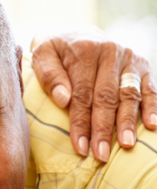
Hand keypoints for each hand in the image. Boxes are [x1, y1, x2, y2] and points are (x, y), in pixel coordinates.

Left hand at [31, 31, 156, 161]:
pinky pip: (150, 88)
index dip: (81, 122)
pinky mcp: (142, 65)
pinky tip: (152, 125)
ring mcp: (129, 58)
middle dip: (104, 128)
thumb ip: (49, 75)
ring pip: (129, 95)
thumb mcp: (42, 55)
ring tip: (126, 145)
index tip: (80, 147)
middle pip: (107, 97)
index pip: (82, 94)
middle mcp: (111, 52)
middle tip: (100, 154)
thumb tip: (63, 100)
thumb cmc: (56, 52)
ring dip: (128, 122)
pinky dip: (153, 107)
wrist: (77, 34)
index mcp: (85, 50)